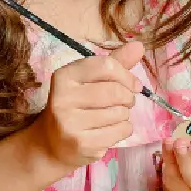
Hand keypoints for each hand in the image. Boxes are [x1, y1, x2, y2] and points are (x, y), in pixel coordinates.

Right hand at [29, 40, 144, 171]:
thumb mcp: (88, 82)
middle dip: (128, 97)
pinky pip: (121, 130)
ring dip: (124, 115)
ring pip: (120, 112)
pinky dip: (123, 129)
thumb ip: (113, 64)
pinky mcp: (82, 143)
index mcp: (64, 76)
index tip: (133, 85)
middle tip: (124, 103)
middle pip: (115, 91)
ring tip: (112, 117)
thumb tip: (139, 45)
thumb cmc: (75, 107)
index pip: (106, 66)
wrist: (51, 144)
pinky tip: (110, 131)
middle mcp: (63, 98)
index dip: (127, 75)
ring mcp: (70, 122)